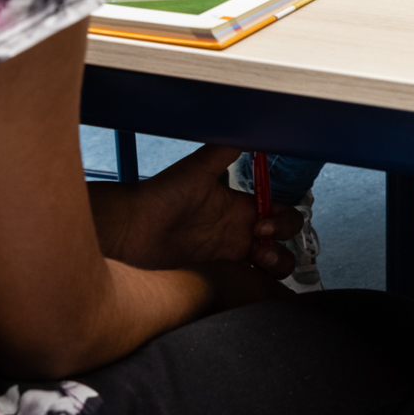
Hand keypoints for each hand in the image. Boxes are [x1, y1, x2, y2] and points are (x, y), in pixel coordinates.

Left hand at [90, 145, 292, 278]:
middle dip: (283, 242)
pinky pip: (248, 285)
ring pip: (272, 266)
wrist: (130, 230)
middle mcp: (238, 233)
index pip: (281, 213)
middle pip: (283, 242)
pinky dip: (259, 286)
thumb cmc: (160, 196)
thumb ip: (225, 150)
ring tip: (260, 263)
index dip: (283, 219)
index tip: (264, 222)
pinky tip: (247, 281)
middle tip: (259, 243)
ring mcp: (228, 257)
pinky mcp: (216, 277)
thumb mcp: (197, 169)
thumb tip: (251, 128)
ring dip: (277, 265)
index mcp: (239, 208)